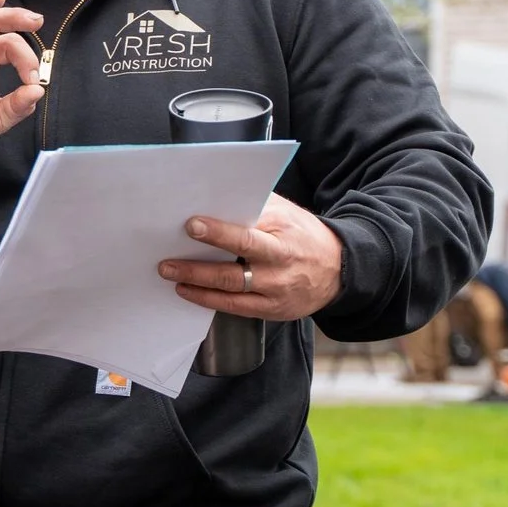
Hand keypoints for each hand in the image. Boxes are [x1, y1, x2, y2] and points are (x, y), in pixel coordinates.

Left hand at [158, 192, 345, 321]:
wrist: (339, 269)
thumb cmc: (304, 235)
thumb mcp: (287, 213)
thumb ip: (256, 206)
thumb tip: (217, 196)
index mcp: (282, 235)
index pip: (246, 234)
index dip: (218, 232)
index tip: (192, 225)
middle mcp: (278, 265)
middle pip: (234, 268)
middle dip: (198, 266)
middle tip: (168, 261)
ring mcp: (275, 290)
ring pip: (231, 290)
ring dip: (197, 283)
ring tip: (171, 274)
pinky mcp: (272, 310)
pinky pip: (235, 308)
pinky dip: (209, 300)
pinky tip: (189, 291)